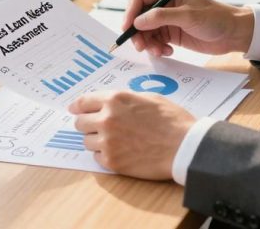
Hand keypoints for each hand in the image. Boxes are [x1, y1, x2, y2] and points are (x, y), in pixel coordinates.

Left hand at [69, 90, 194, 179]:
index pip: (83, 102)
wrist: (184, 147)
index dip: (77, 106)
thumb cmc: (172, 121)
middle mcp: (107, 119)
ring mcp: (108, 141)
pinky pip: (97, 157)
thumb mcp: (148, 98)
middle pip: (80, 122)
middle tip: (98, 127)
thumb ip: (124, 99)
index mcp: (115, 100)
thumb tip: (109, 103)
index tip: (74, 109)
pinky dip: (105, 155)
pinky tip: (121, 152)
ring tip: (115, 141)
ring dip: (96, 140)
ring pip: (87, 141)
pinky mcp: (112, 161)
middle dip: (87, 124)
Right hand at [123, 0, 254, 56]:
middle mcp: (164, 5)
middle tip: (141, 47)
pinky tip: (168, 52)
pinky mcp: (171, 34)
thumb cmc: (215, 18)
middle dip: (138, 33)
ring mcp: (167, 20)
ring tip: (159, 51)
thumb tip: (137, 22)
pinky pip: (155, 41)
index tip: (127, 28)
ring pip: (145, 32)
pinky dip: (157, 48)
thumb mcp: (188, 16)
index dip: (130, 13)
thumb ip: (161, 17)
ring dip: (148, 43)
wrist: (234, 34)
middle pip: (139, 17)